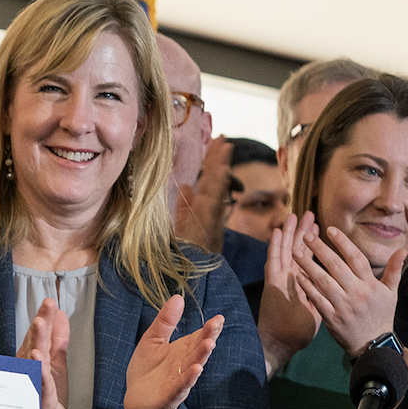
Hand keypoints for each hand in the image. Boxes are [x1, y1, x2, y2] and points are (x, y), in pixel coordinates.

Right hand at [16, 298, 69, 408]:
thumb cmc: (47, 397)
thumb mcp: (56, 364)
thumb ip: (57, 340)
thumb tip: (60, 314)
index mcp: (35, 359)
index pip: (39, 335)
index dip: (45, 318)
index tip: (51, 301)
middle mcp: (30, 370)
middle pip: (35, 343)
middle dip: (41, 324)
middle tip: (46, 306)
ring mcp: (33, 385)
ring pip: (34, 361)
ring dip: (36, 342)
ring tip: (40, 325)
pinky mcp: (41, 401)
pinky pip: (41, 385)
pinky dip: (40, 372)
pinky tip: (39, 360)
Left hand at [123, 294, 222, 408]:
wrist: (135, 400)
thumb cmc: (147, 369)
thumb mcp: (152, 340)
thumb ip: (165, 321)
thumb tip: (178, 297)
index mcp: (183, 350)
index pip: (199, 337)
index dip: (209, 329)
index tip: (219, 318)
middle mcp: (185, 365)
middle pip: (198, 350)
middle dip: (208, 338)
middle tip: (216, 326)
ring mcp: (179, 381)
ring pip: (193, 367)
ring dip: (201, 357)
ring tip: (209, 344)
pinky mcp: (170, 396)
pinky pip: (180, 387)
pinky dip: (188, 379)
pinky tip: (195, 370)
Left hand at [175, 136, 233, 253]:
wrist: (186, 269)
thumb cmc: (187, 249)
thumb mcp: (183, 223)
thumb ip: (185, 204)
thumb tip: (186, 185)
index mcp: (205, 208)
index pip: (211, 179)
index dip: (214, 162)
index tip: (217, 144)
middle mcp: (211, 209)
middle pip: (216, 179)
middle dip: (218, 159)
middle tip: (222, 138)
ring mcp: (210, 214)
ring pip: (217, 185)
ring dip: (220, 165)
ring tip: (224, 146)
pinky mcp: (208, 220)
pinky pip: (215, 198)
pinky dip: (219, 184)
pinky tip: (221, 169)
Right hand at [257, 211, 319, 376]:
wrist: (282, 342)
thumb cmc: (298, 330)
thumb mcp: (318, 310)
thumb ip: (326, 296)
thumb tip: (340, 288)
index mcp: (302, 284)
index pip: (309, 259)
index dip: (316, 244)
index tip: (323, 228)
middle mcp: (289, 278)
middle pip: (296, 250)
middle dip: (303, 233)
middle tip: (309, 214)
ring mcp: (279, 280)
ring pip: (284, 251)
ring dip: (288, 233)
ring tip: (293, 216)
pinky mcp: (272, 284)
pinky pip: (273, 261)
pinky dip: (274, 246)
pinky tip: (277, 232)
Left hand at [294, 223, 404, 357]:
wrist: (374, 343)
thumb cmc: (381, 315)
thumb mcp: (391, 293)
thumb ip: (394, 270)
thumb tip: (402, 250)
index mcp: (370, 284)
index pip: (356, 258)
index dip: (343, 242)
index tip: (330, 229)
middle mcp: (357, 292)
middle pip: (336, 266)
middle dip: (320, 249)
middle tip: (306, 236)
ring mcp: (343, 305)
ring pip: (323, 281)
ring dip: (308, 266)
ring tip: (295, 253)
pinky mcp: (332, 318)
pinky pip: (317, 299)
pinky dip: (307, 288)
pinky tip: (297, 276)